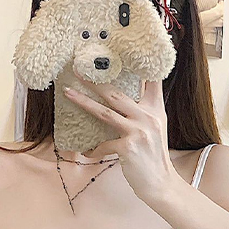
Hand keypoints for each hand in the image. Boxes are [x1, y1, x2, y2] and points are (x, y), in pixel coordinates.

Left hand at [62, 74, 177, 204]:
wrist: (160, 183)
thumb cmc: (152, 156)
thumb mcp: (154, 128)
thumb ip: (142, 111)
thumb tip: (120, 98)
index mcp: (155, 109)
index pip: (151, 79)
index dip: (141, 61)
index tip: (124, 44)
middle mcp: (148, 116)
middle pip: (116, 93)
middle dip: (94, 80)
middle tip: (77, 68)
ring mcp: (138, 131)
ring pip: (105, 112)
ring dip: (84, 102)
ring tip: (68, 92)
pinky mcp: (128, 147)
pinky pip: (103, 144)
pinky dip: (93, 149)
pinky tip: (87, 153)